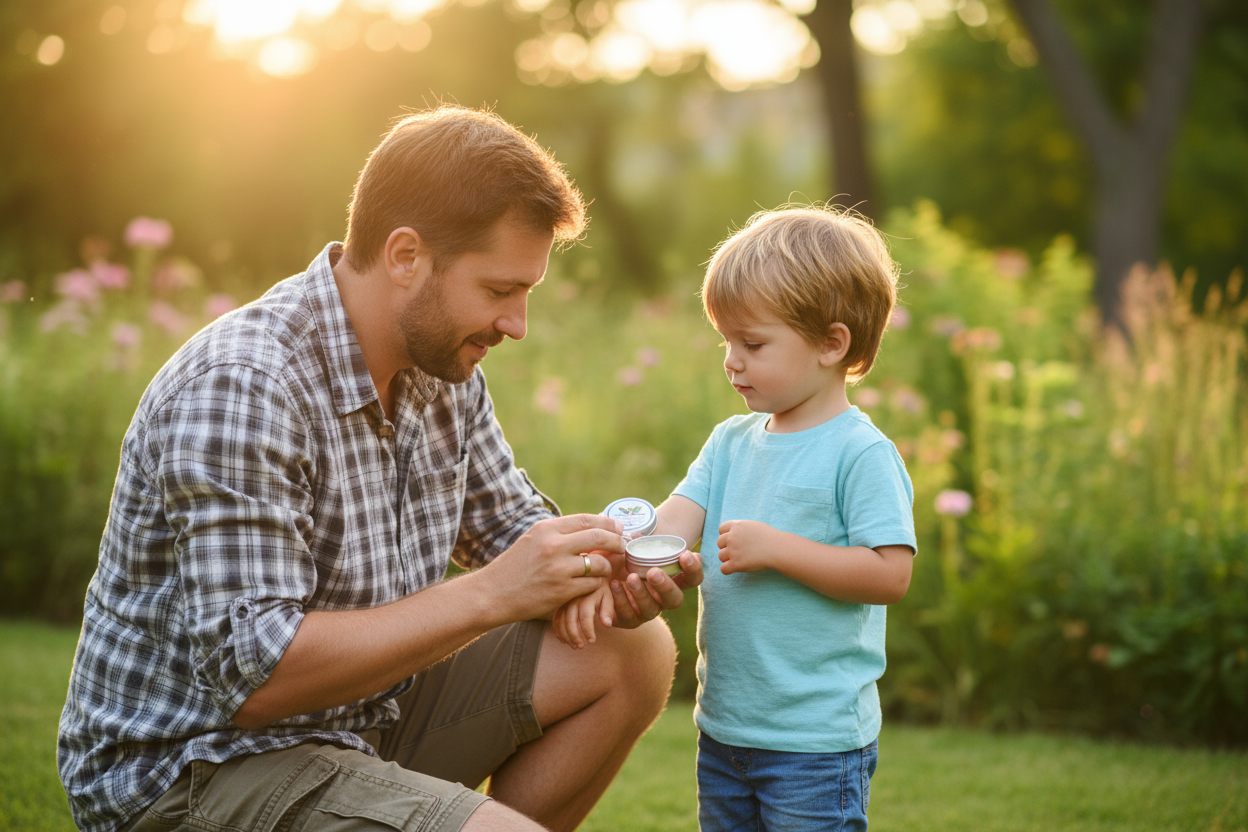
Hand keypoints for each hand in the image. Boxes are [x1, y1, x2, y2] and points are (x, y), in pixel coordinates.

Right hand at [479, 514, 622, 621]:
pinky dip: (596, 584)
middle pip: (598, 537)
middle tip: (623, 546)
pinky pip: (592, 584)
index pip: (586, 520)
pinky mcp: (562, 591)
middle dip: (616, 541)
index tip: (619, 528)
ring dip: (606, 566)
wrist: (493, 594)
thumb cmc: (515, 567)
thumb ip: (560, 533)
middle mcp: (553, 545)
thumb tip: (593, 526)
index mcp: (546, 529)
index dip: (608, 523)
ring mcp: (558, 569)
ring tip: (605, 569)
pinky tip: (591, 585)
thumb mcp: (533, 540)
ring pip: (599, 563)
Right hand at [553, 583, 614, 648]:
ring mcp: (565, 600)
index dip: (588, 630)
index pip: (585, 615)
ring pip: (561, 620)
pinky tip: (564, 641)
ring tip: (575, 647)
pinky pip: (556, 619)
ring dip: (566, 635)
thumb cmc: (603, 590)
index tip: (592, 641)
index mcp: (587, 595)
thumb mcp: (609, 597)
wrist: (592, 577)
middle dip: (575, 635)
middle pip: (570, 619)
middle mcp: (573, 597)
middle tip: (581, 647)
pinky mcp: (560, 604)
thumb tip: (607, 625)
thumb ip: (608, 610)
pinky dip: (558, 631)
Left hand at [608, 549, 702, 628]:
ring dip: (642, 593)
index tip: (685, 554)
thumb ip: (638, 542)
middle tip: (653, 572)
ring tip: (631, 577)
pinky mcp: (629, 619)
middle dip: (666, 586)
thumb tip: (636, 536)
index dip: (693, 569)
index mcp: (672, 580)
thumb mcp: (633, 549)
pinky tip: (614, 584)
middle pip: (675, 599)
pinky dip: (621, 600)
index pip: (692, 579)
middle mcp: (663, 598)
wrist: (605, 579)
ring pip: (652, 610)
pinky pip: (629, 615)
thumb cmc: (624, 561)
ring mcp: (647, 611)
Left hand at [716, 519, 778, 574]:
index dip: (726, 535)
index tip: (734, 540)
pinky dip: (728, 570)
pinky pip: (723, 569)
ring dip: (728, 559)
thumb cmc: (770, 537)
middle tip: (739, 552)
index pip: (721, 529)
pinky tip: (736, 568)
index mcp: (737, 526)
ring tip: (740, 560)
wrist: (778, 548)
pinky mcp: (736, 564)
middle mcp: (732, 537)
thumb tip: (735, 534)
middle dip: (727, 547)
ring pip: (721, 556)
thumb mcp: (754, 526)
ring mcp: (733, 550)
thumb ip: (742, 529)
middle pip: (719, 543)